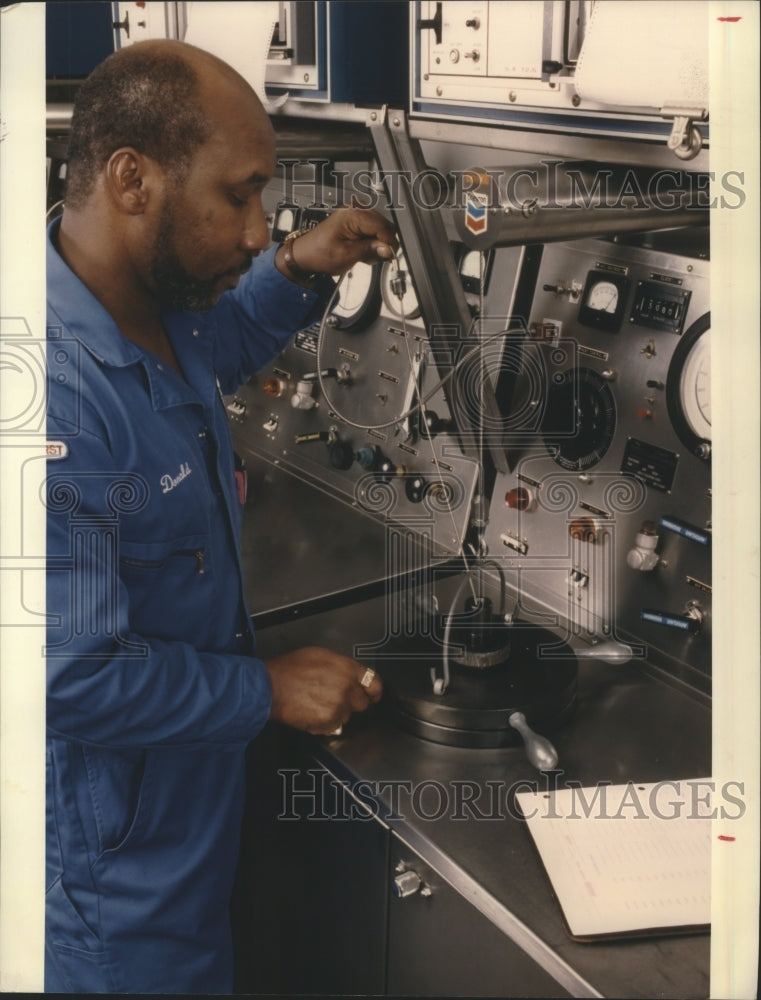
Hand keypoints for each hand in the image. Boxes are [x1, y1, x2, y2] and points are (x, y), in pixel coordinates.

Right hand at [264, 646, 382, 735]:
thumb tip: (350, 675)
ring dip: (337, 712)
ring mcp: (339, 707)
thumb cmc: (290, 669)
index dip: (375, 690)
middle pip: (362, 703)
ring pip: (347, 716)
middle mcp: (347, 688)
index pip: (375, 683)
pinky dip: (326, 723)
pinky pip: (334, 726)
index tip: (374, 695)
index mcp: (348, 669)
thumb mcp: (321, 656)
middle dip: (351, 702)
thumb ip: (341, 666)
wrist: (271, 687)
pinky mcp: (329, 723)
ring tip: (317, 703)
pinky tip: (312, 712)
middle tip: (334, 698)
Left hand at [277, 207, 397, 280]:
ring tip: (364, 255)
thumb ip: (370, 250)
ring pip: (380, 229)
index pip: (382, 226)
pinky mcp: (355, 221)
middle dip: (383, 244)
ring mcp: (355, 215)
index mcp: (353, 215)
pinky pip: (372, 231)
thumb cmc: (319, 254)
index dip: (389, 243)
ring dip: (377, 245)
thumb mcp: (347, 255)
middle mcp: (355, 210)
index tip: (391, 256)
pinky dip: (371, 243)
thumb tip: (388, 249)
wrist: (306, 255)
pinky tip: (362, 250)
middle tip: (376, 258)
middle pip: (383, 226)